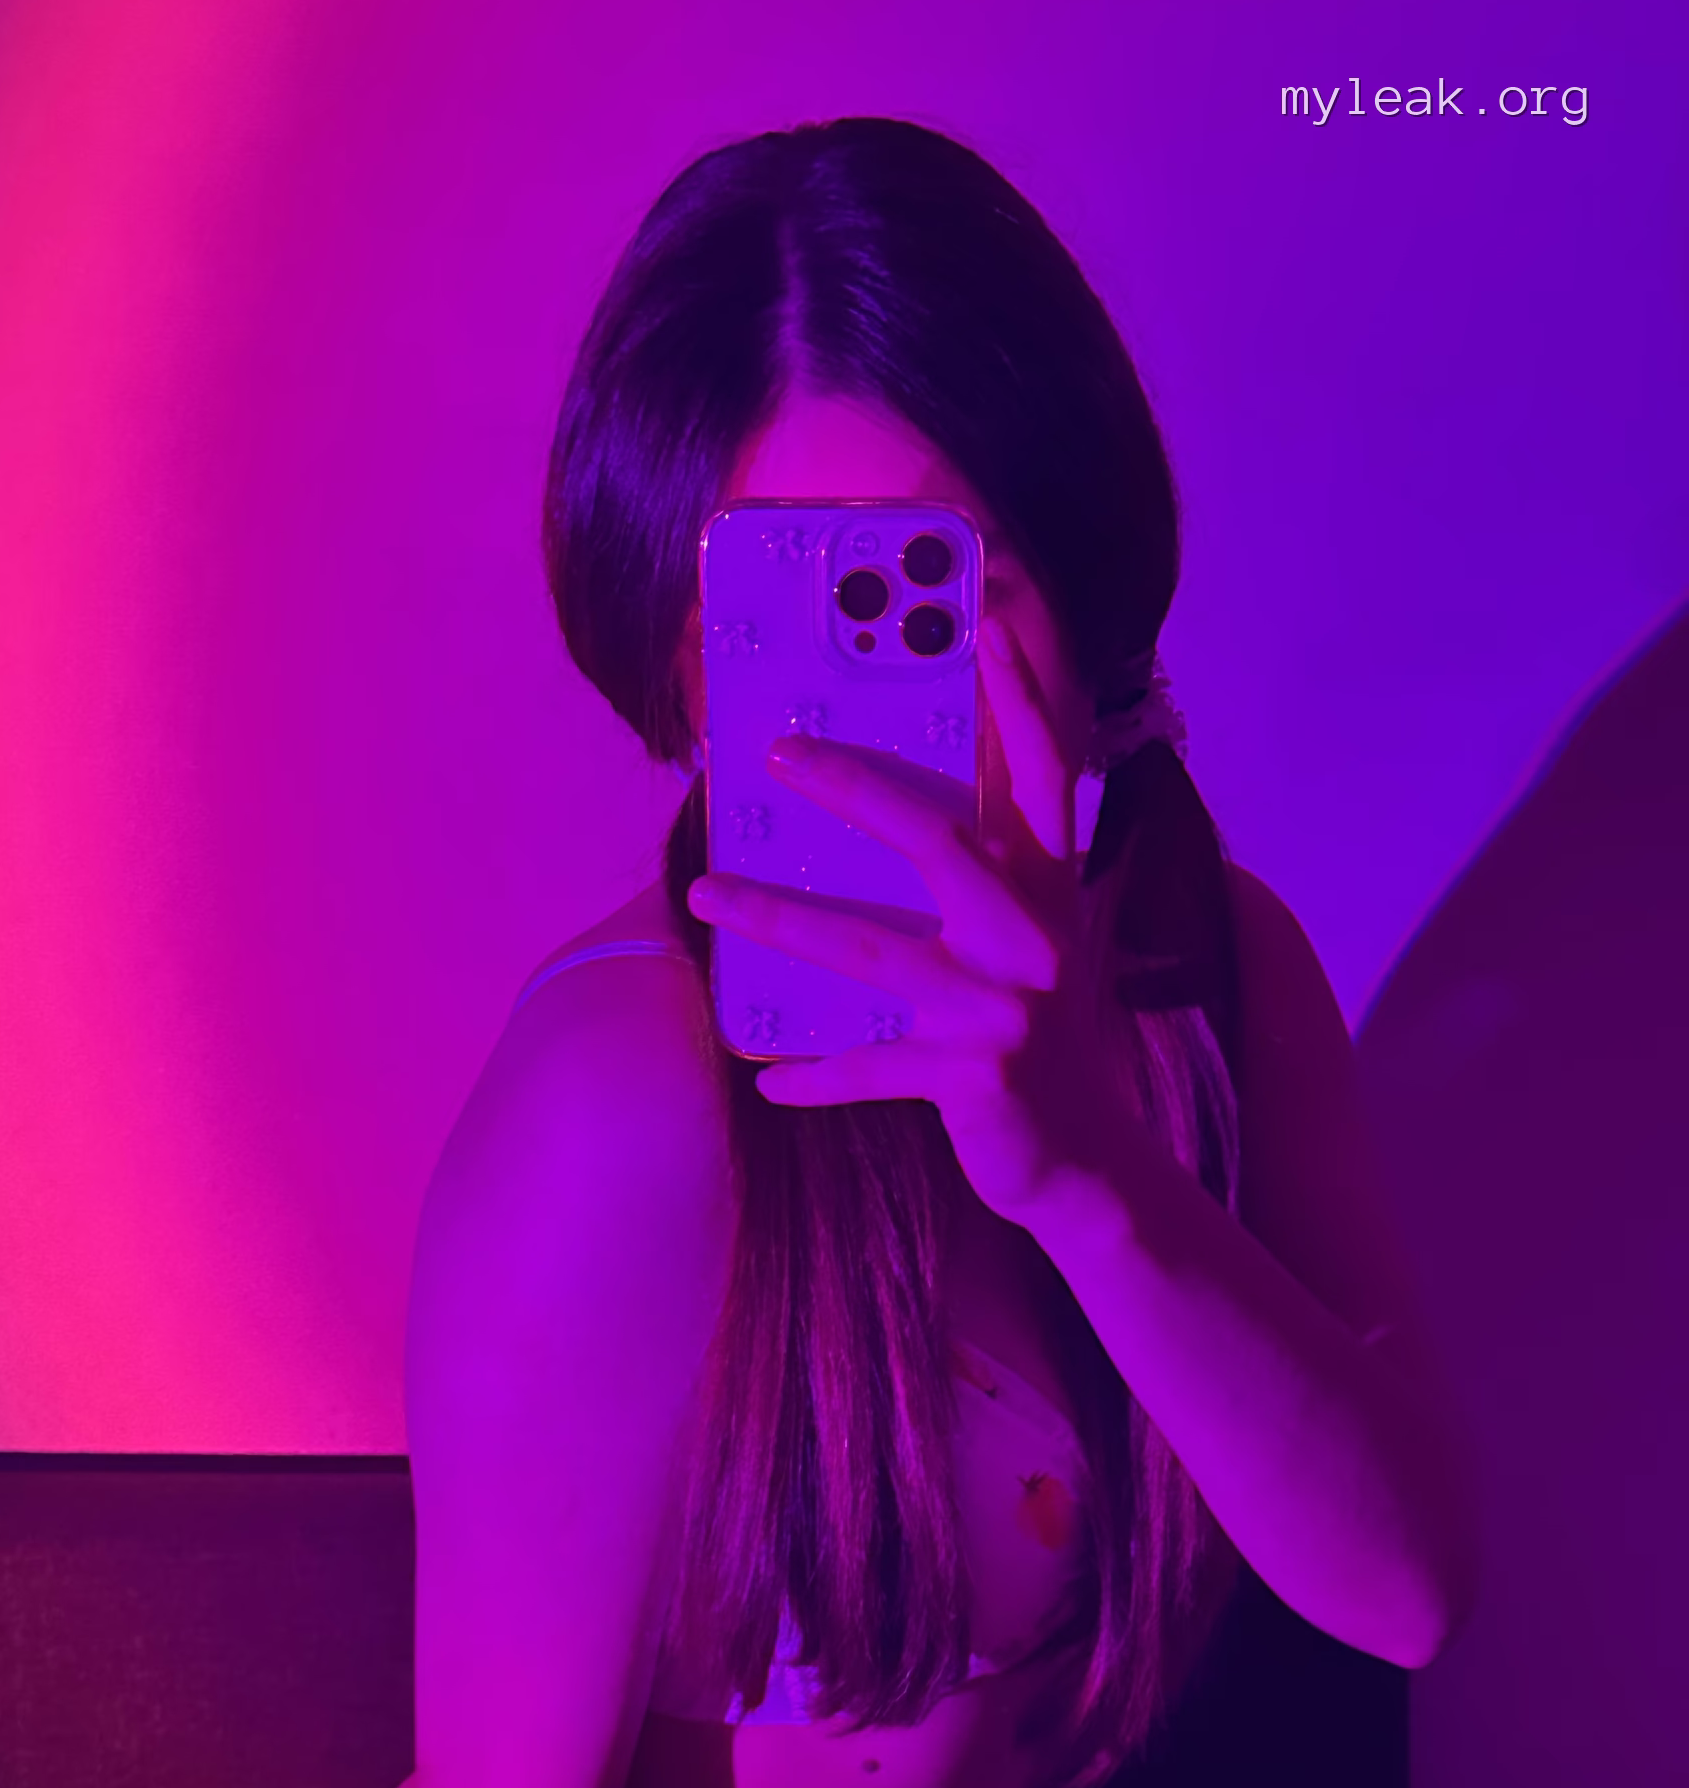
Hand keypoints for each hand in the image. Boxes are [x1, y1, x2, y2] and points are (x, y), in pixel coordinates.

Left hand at [685, 614, 1126, 1227]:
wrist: (1084, 1163)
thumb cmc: (1037, 1040)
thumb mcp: (1027, 951)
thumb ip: (982, 886)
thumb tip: (883, 825)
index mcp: (1051, 893)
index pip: (1043, 775)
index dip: (1022, 697)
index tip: (984, 624)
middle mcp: (1035, 937)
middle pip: (937, 840)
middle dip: (853, 790)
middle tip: (776, 752)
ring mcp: (1004, 1008)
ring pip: (871, 950)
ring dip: (778, 921)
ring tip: (704, 897)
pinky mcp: (973, 1076)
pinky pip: (870, 1068)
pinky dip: (816, 1075)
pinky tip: (768, 1078)